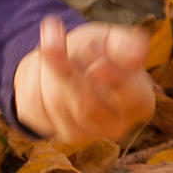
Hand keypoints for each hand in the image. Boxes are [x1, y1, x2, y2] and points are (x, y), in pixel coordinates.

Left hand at [13, 15, 154, 142]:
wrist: (62, 60)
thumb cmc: (96, 50)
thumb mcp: (111, 39)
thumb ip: (125, 44)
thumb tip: (138, 54)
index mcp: (140, 102)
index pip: (131, 99)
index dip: (115, 83)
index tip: (99, 67)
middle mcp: (116, 125)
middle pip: (87, 106)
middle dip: (66, 73)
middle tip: (49, 46)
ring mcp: (84, 133)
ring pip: (56, 104)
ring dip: (48, 70)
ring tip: (51, 48)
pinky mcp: (53, 130)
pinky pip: (34, 106)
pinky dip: (33, 80)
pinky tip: (42, 71)